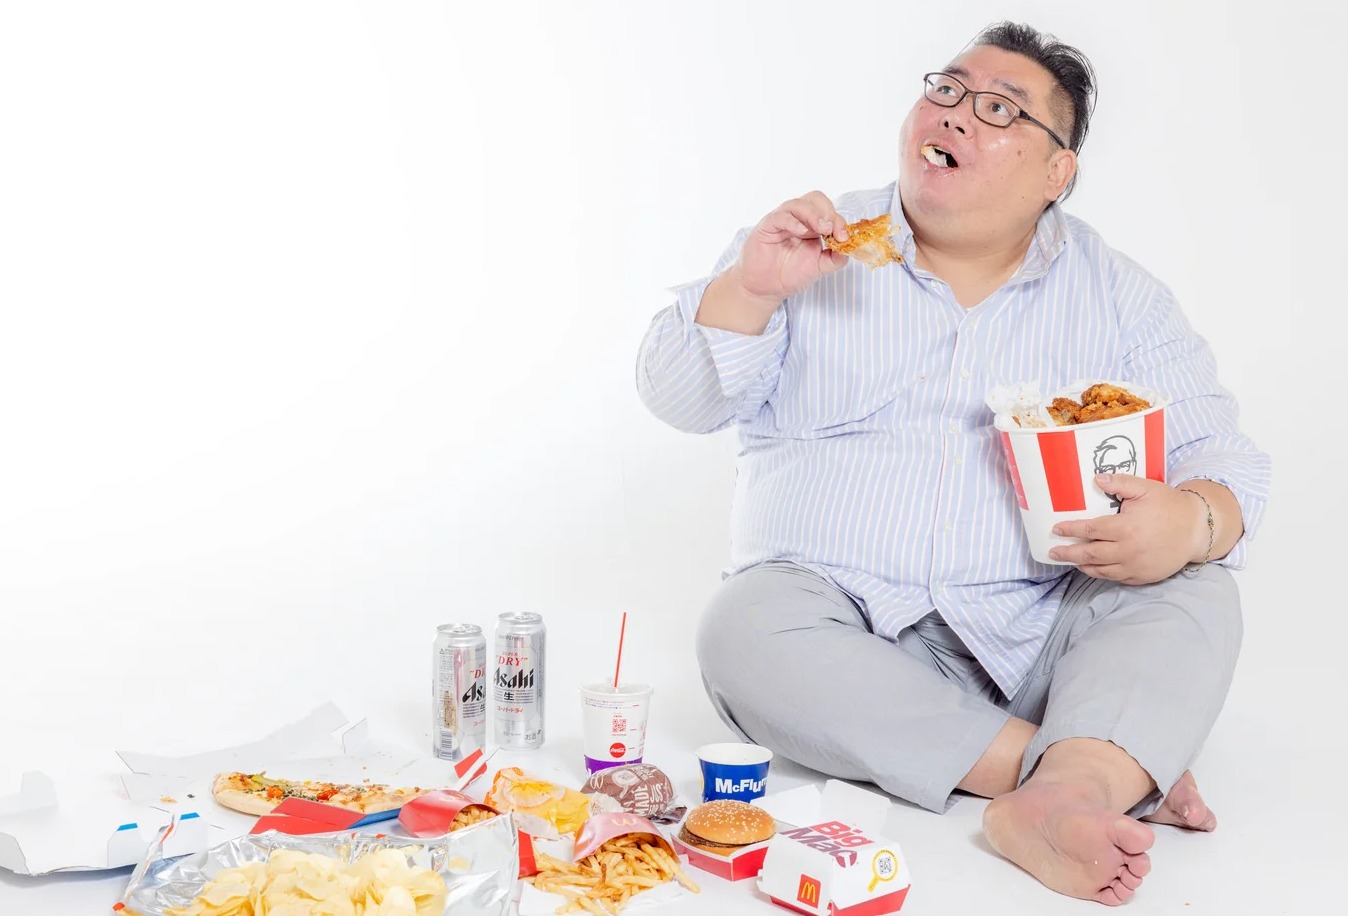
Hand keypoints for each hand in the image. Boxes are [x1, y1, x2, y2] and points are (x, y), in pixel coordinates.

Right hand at [726, 191, 850, 303]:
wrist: (765, 288)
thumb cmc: (789, 275)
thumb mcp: (819, 267)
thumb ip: (835, 258)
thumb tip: (851, 248)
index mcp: (812, 225)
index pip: (828, 211)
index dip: (839, 221)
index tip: (844, 238)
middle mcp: (798, 219)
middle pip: (815, 198)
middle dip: (827, 212)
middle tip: (831, 230)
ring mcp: (782, 221)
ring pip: (798, 204)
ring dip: (813, 214)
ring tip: (820, 229)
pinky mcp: (767, 226)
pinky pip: (780, 216)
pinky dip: (793, 221)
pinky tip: (801, 232)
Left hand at [1047, 474, 1207, 584]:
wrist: (1197, 529)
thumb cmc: (1169, 506)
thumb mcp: (1145, 488)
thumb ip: (1119, 483)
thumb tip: (1096, 479)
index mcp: (1125, 527)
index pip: (1090, 530)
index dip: (1071, 529)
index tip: (1057, 529)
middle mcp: (1128, 550)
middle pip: (1090, 554)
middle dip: (1068, 553)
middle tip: (1053, 552)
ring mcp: (1135, 566)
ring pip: (1101, 570)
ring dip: (1082, 566)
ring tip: (1070, 561)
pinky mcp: (1143, 576)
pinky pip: (1117, 578)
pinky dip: (1101, 574)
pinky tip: (1093, 569)